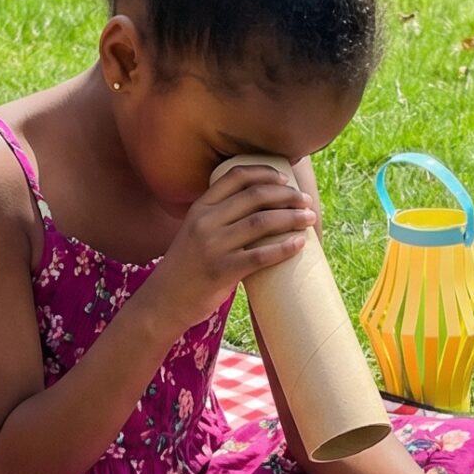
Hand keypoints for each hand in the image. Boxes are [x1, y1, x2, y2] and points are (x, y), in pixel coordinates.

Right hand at [145, 164, 320, 333]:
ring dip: (291, 217)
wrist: (164, 300)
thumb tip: (259, 206)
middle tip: (306, 201)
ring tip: (309, 219)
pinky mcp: (221, 271)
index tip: (286, 180)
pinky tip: (300, 243)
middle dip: (287, 195)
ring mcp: (212, 246)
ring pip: (261, 222)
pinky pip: (260, 255)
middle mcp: (205, 221)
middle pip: (255, 196)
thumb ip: (219, 216)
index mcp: (200, 207)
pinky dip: (284, 247)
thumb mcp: (195, 232)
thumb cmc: (187, 266)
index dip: (265, 173)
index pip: (236, 176)